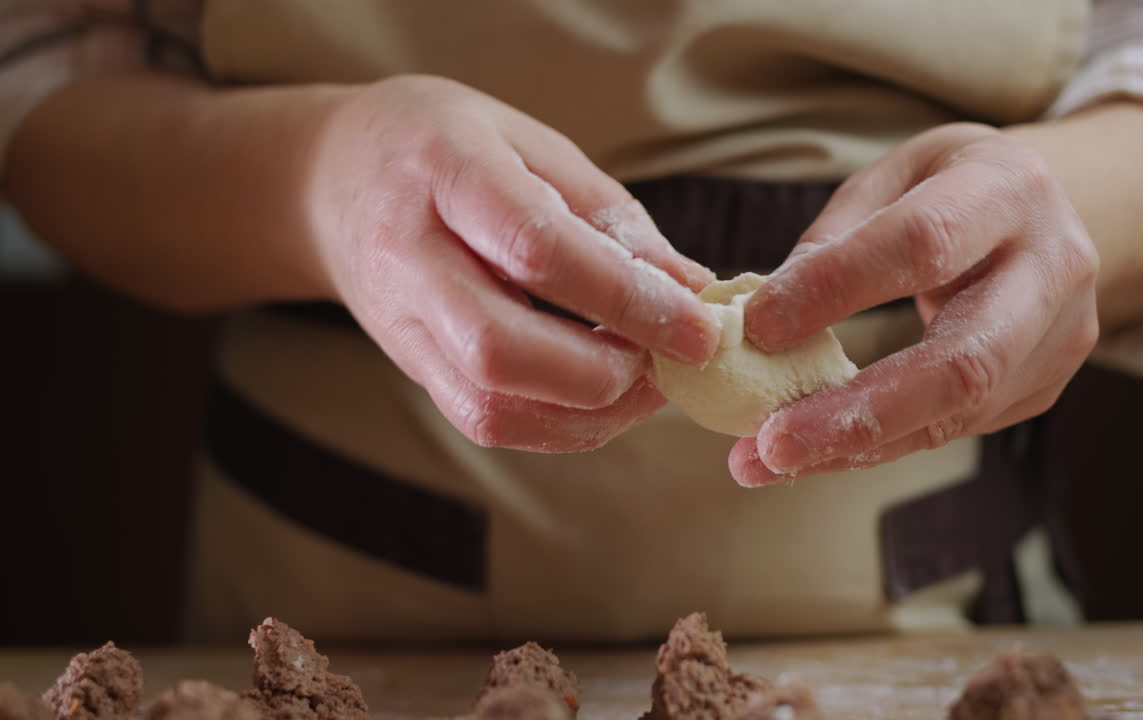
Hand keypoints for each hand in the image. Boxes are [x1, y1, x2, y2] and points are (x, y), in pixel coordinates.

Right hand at [306, 76, 718, 451]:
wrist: (332, 180)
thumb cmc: (447, 148)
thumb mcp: (531, 146)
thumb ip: (609, 217)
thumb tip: (692, 289)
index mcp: (444, 172)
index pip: (536, 249)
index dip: (628, 297)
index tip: (701, 325)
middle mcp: (408, 256)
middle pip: (500, 348)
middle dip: (607, 372)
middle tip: (673, 360)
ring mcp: (401, 324)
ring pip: (492, 404)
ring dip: (592, 412)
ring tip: (650, 380)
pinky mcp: (411, 369)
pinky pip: (486, 421)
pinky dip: (562, 426)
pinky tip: (607, 396)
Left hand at [732, 123, 1099, 484]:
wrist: (1047, 210)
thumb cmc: (950, 186)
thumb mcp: (891, 178)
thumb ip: (835, 240)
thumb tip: (764, 318)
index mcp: (1008, 189)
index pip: (922, 244)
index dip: (836, 288)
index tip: (758, 326)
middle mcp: (1052, 267)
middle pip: (963, 360)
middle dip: (858, 412)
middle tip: (770, 442)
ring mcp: (1058, 338)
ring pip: (957, 411)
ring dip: (853, 447)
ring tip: (767, 461)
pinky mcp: (1041, 387)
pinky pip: (950, 428)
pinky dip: (873, 447)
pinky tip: (811, 454)